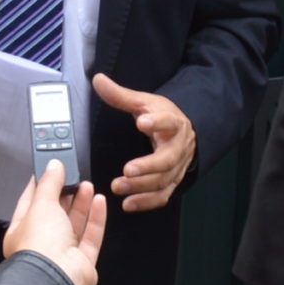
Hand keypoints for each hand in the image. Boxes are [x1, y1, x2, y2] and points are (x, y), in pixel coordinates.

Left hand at [6, 161, 106, 284]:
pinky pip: (91, 237)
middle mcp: (42, 244)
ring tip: (88, 185)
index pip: (31, 203)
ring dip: (82, 204)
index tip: (50, 170)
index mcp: (22, 231)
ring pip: (75, 225)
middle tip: (74, 177)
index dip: (41, 185)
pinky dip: (96, 219)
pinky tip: (100, 202)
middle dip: (65, 194)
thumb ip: (50, 183)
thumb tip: (54, 166)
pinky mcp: (82, 262)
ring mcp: (63, 254)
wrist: (55, 277)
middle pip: (55, 214)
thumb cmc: (39, 244)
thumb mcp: (41, 203)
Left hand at [92, 73, 196, 211]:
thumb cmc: (162, 116)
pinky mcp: (173, 182)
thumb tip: (97, 79)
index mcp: (173, 124)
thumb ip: (120, 95)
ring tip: (118, 186)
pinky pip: (162, 196)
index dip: (157, 123)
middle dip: (147, 166)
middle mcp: (178, 148)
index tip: (141, 122)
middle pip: (167, 159)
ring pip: (163, 180)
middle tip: (127, 169)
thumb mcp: (144, 102)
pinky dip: (146, 202)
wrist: (186, 132)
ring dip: (141, 186)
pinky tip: (128, 204)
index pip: (168, 122)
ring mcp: (177, 167)